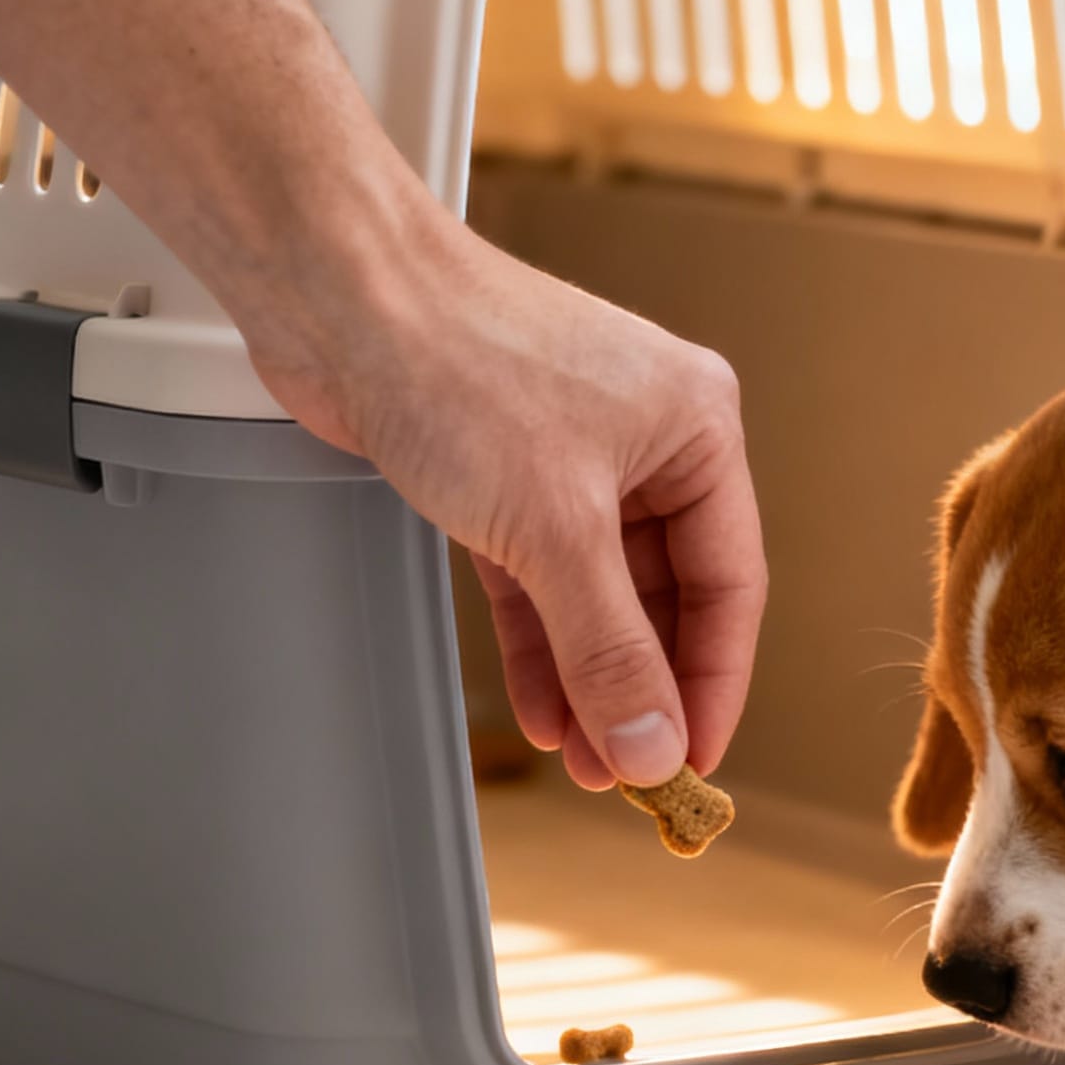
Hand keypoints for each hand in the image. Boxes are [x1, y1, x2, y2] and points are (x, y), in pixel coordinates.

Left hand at [252, 228, 765, 790]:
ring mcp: (573, 460)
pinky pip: (540, 581)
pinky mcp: (504, 476)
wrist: (335, 291)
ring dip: (590, 679)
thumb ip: (607, 646)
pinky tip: (543, 707)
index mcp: (696, 429)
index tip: (696, 762)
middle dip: (643, 690)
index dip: (714, 682)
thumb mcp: (553, 528)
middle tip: (632, 774)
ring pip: (599, 596)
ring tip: (585, 760)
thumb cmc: (457, 358)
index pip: (730, 584)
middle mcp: (646, 442)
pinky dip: (541, 644)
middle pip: (666, 596)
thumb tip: (654, 742)